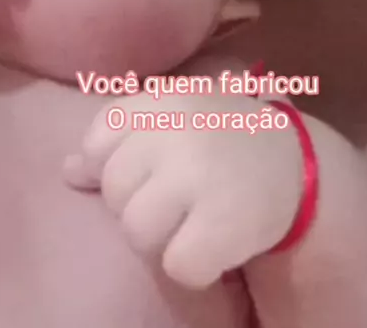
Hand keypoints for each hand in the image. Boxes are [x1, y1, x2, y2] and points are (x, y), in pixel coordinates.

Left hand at [65, 85, 302, 288]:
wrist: (297, 161)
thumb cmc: (222, 138)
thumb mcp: (173, 119)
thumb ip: (120, 137)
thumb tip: (68, 171)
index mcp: (162, 100)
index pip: (99, 142)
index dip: (119, 166)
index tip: (156, 168)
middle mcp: (175, 132)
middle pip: (113, 192)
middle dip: (142, 202)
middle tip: (185, 194)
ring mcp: (197, 176)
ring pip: (137, 232)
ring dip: (166, 237)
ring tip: (200, 217)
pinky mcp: (219, 224)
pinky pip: (176, 266)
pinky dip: (197, 265)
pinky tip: (220, 240)